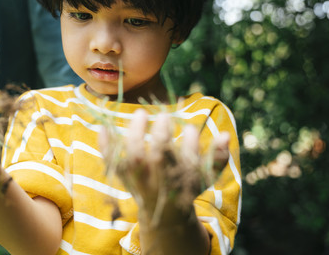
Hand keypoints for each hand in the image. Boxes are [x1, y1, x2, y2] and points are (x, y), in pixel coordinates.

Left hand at [99, 109, 229, 221]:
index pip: (187, 163)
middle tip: (164, 116)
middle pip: (158, 158)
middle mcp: (158, 181)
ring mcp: (138, 180)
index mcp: (180, 182)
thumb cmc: (186, 187)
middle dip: (161, 136)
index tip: (190, 127)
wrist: (163, 213)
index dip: (190, 145)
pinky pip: (111, 162)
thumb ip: (218, 157)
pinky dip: (105, 145)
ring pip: (133, 159)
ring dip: (135, 135)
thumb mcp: (206, 177)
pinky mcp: (123, 177)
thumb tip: (226, 134)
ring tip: (140, 113)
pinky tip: (102, 126)